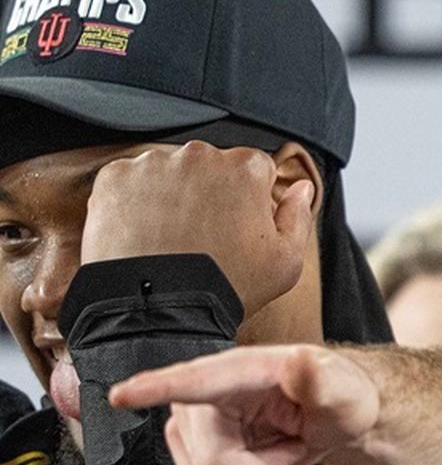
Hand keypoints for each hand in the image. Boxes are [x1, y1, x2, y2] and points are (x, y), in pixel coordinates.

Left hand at [82, 141, 315, 315]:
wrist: (159, 309)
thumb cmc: (227, 286)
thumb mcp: (286, 261)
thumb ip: (299, 216)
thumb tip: (303, 188)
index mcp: (245, 168)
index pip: (256, 168)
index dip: (252, 199)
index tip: (241, 226)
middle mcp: (199, 154)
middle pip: (211, 165)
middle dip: (212, 192)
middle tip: (205, 236)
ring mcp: (153, 163)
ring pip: (171, 171)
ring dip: (174, 194)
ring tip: (172, 237)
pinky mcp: (115, 177)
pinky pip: (131, 181)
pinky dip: (137, 201)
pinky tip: (145, 233)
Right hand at [109, 345, 379, 464]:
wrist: (330, 424)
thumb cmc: (337, 398)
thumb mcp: (346, 392)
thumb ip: (325, 384)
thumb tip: (303, 362)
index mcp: (237, 372)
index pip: (191, 383)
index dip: (154, 389)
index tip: (120, 395)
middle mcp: (202, 399)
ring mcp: (194, 431)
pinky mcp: (194, 457)